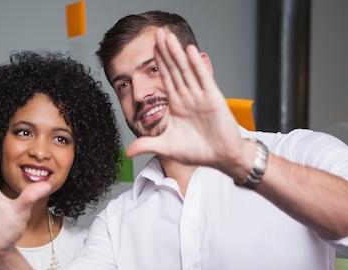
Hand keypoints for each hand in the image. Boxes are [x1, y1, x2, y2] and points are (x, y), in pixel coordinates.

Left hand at [126, 28, 246, 171]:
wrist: (220, 157)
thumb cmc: (197, 151)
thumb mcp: (167, 147)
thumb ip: (147, 145)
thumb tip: (127, 152)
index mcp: (177, 105)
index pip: (166, 79)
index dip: (159, 63)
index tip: (152, 47)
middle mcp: (188, 97)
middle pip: (175, 69)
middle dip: (166, 51)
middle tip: (159, 32)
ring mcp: (201, 95)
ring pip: (186, 70)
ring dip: (178, 53)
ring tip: (170, 36)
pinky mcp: (213, 98)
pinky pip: (203, 78)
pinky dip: (197, 65)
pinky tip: (190, 51)